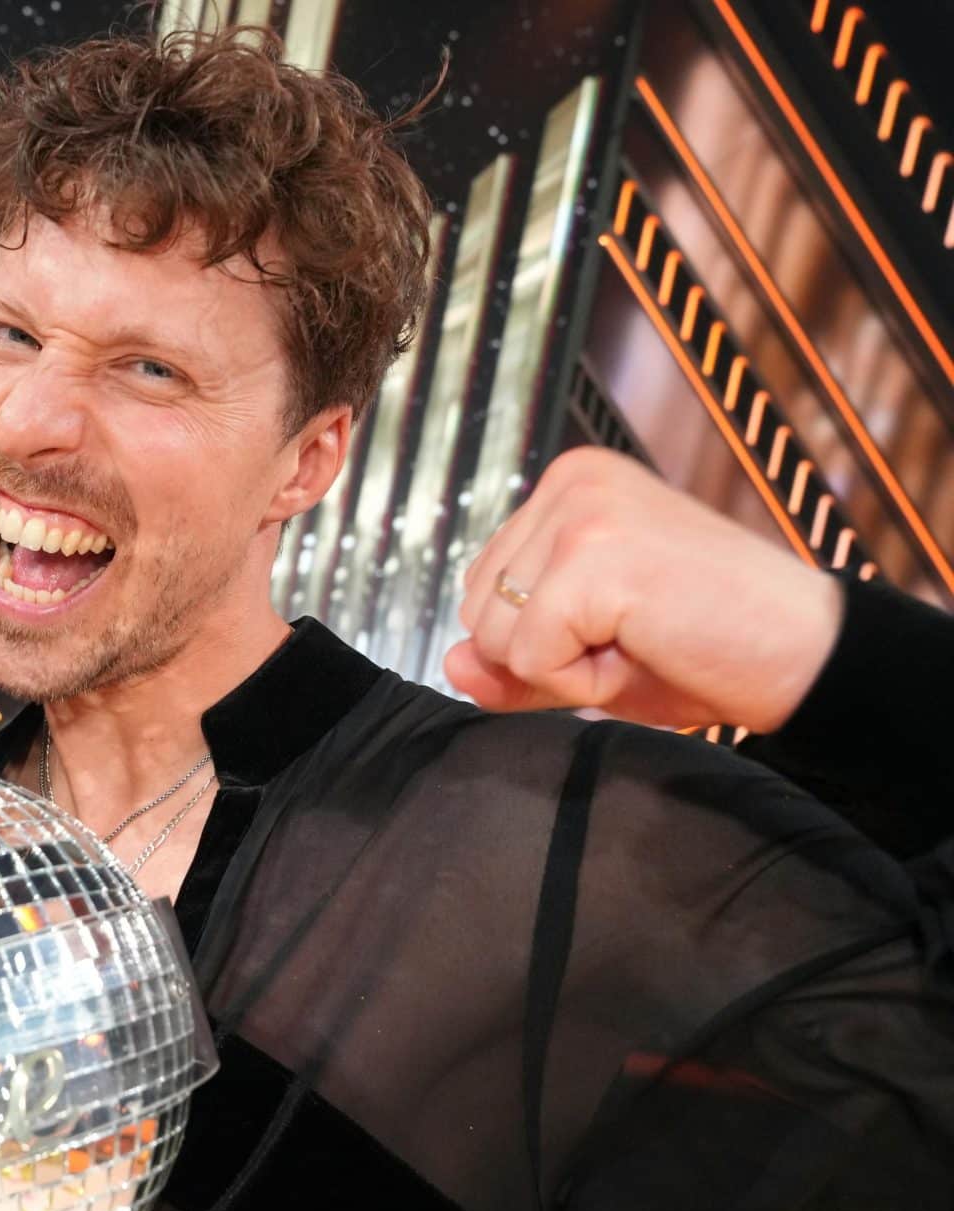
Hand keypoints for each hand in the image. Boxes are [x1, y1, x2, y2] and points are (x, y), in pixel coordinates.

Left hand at [444, 448, 843, 730]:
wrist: (807, 654)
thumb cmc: (706, 647)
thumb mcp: (588, 655)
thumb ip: (511, 661)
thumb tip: (448, 662)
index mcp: (568, 484)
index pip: (482, 589)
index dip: (543, 638)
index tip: (625, 624)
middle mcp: (570, 481)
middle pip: (477, 612)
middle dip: (547, 652)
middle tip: (639, 636)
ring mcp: (580, 513)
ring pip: (495, 638)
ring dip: (566, 668)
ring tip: (645, 639)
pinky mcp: (592, 557)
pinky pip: (529, 658)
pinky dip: (581, 683)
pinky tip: (646, 650)